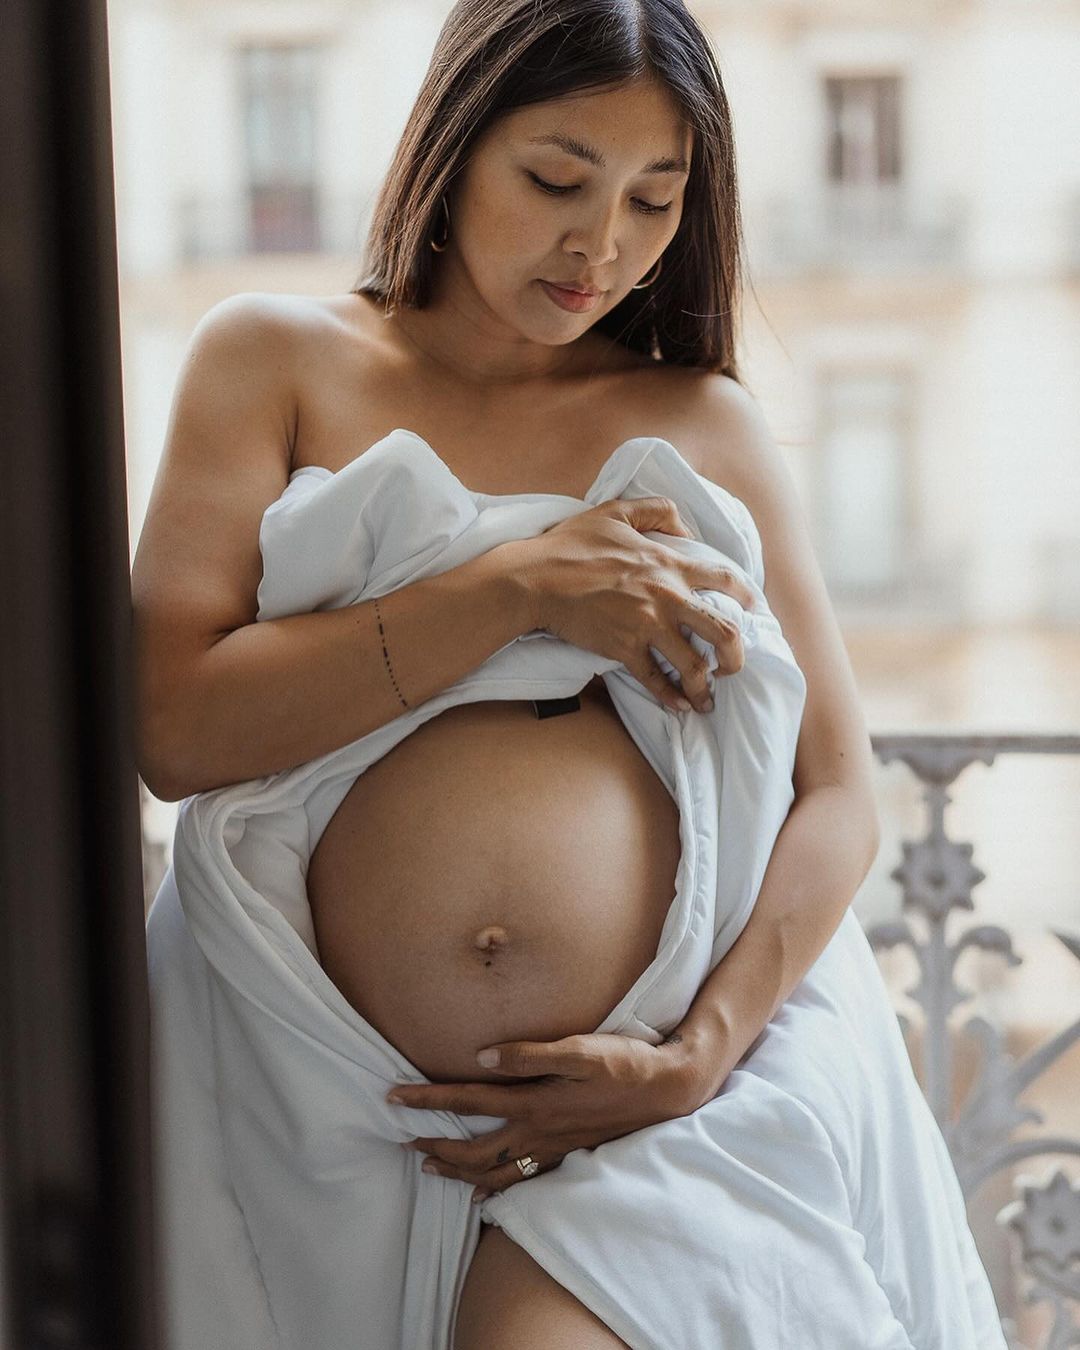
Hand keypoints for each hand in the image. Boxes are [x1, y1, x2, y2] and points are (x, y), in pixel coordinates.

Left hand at [387, 1031, 705, 1204]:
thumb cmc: (624, 1064)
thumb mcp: (579, 1049)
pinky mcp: (568, 1154)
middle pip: (474, 1147)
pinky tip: (481, 1192)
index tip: (395, 1098)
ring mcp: (554, 1148)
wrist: (667, 1090)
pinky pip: (521, 1180)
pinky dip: (495, 1188)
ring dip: (458, 1169)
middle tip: (404, 1141)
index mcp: (535, 1102)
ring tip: (431, 1166)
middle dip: (435, 1144)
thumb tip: (482, 1057)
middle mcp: (539, 1132)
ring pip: (494, 1170)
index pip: (469, 1100)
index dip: (429, 1099)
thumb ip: (530, 1054)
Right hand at [521, 497, 755, 713]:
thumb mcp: (617, 510)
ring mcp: (647, 627)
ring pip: (694, 665)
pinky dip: (671, 697)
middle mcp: (667, 598)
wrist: (537, 579)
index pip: (724, 579)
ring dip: (706, 686)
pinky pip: (656, 680)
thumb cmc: (572, 544)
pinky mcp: (624, 650)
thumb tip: (685, 528)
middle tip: (733, 666)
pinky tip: (679, 706)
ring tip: (707, 698)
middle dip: (737, 655)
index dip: (746, 597)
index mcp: (670, 565)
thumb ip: (658, 510)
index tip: (752, 610)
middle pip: (723, 633)